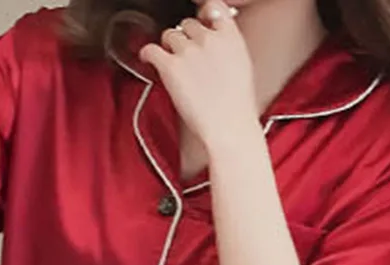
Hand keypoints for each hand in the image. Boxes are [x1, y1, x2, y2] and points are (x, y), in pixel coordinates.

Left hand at [139, 1, 255, 147]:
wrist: (228, 126)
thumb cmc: (236, 106)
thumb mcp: (242, 66)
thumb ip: (227, 48)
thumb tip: (217, 45)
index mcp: (230, 36)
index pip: (213, 7)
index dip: (204, 13)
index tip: (200, 21)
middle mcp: (208, 38)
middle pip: (188, 24)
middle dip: (185, 38)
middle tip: (185, 56)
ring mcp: (188, 51)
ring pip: (169, 35)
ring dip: (168, 46)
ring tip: (170, 62)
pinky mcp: (170, 66)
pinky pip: (151, 49)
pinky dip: (147, 53)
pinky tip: (148, 59)